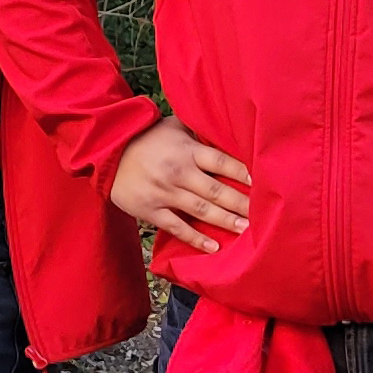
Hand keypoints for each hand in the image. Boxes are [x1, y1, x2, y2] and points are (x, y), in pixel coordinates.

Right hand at [112, 116, 251, 252]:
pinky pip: (177, 227)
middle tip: (265, 214)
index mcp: (187, 150)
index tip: (263, 183)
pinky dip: (196, 238)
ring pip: (201, 210)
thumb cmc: (147, 137)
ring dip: (225, 221)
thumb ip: (199, 130)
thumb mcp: (173, 126)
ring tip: (246, 229)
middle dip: (241, 203)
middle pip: (216, 190)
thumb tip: (227, 125)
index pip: (222, 162)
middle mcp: (178, 172)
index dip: (243, 173)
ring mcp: (164, 193)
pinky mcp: (151, 210)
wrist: (108, 151)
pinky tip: (214, 247)